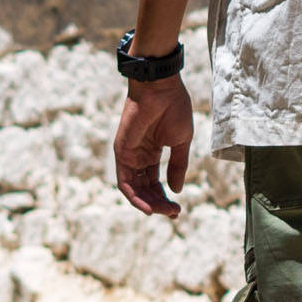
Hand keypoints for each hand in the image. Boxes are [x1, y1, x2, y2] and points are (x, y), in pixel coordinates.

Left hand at [116, 75, 194, 216]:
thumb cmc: (173, 108)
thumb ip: (178, 166)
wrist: (161, 88)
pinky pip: (124, 181)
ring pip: (133, 189)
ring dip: (147, 204)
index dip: (165, 197)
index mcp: (151, 152)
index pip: (154, 182)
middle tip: (173, 213)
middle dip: (157, 203)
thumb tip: (176, 189)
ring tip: (163, 212)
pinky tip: (147, 207)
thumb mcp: (181, 142)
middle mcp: (137, 156)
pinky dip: (134, 197)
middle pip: (144, 188)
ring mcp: (128, 155)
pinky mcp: (121, 152)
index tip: (177, 209)